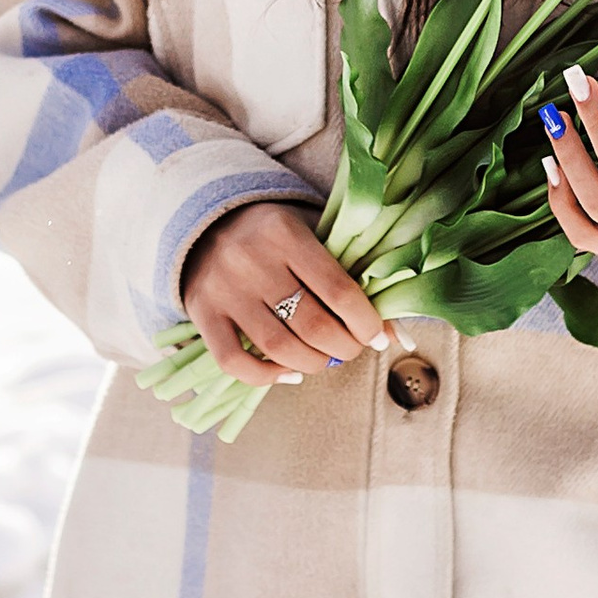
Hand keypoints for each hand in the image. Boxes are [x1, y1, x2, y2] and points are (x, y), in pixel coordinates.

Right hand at [180, 204, 391, 394]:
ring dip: (312, 365)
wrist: (208, 220)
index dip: (365, 323)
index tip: (375, 336)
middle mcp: (252, 260)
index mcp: (286, 234)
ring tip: (323, 359)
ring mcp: (224, 289)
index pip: (338, 291)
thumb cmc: (273, 234)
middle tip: (350, 349)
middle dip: (343, 349)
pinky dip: (266, 377)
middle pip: (312, 326)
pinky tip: (287, 372)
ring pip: (278, 348)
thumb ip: (352, 280)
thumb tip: (395, 335)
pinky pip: (233, 361)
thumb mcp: (314, 238)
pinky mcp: (202, 312)